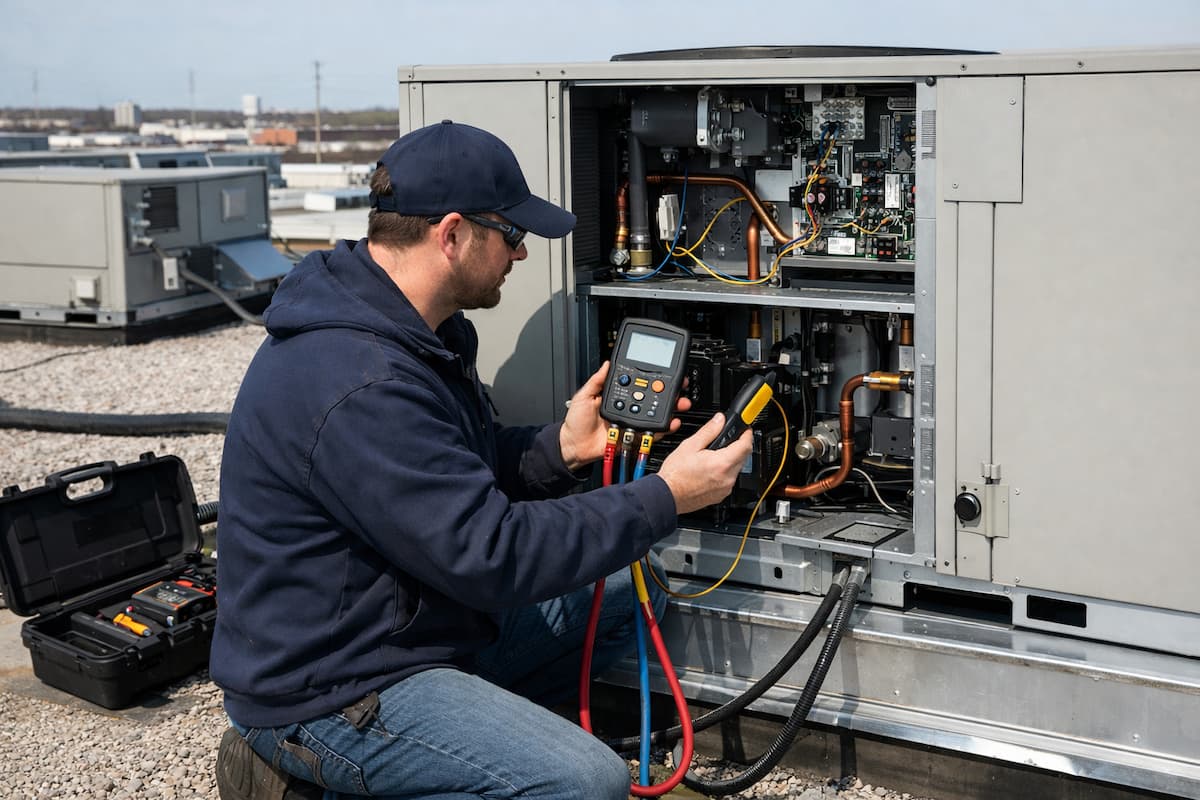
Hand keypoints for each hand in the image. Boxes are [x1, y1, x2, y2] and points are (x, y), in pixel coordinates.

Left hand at [559, 361, 691, 470]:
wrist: (574, 446)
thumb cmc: (576, 422)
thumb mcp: (584, 396)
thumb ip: (597, 381)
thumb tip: (606, 364)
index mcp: (618, 396)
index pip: (638, 384)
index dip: (651, 379)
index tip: (665, 372)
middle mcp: (628, 407)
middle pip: (652, 398)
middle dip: (669, 393)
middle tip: (680, 387)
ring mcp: (633, 421)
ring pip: (655, 413)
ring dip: (671, 408)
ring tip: (680, 404)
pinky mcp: (635, 436)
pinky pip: (652, 432)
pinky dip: (664, 428)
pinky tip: (672, 422)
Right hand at [655, 412, 752, 514]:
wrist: (667, 495)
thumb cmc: (675, 474)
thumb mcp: (690, 445)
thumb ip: (709, 430)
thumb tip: (720, 419)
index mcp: (722, 463)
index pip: (746, 445)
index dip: (747, 434)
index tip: (745, 428)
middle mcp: (727, 478)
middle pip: (743, 457)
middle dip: (737, 446)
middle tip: (726, 439)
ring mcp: (725, 488)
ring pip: (736, 469)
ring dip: (730, 459)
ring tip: (712, 455)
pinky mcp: (720, 495)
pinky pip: (729, 480)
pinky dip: (724, 472)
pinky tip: (710, 469)